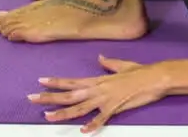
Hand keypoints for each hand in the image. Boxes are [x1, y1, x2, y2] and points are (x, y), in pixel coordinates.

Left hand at [28, 54, 170, 132]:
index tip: (40, 81)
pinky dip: (92, 125)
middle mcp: (98, 89)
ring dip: (62, 113)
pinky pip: (101, 118)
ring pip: (79, 108)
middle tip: (32, 98)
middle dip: (49, 97)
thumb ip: (109, 64)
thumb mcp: (123, 65)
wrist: (156, 78)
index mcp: (98, 80)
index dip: (55, 81)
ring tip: (47, 117)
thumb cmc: (141, 72)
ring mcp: (105, 99)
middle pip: (69, 95)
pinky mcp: (115, 107)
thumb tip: (99, 58)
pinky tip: (84, 131)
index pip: (72, 81)